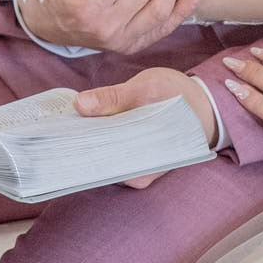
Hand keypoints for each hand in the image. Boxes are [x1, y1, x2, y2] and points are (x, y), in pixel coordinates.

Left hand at [72, 67, 219, 186]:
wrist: (206, 106)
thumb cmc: (180, 96)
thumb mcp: (149, 87)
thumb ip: (114, 97)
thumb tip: (79, 104)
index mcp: (140, 164)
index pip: (96, 162)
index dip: (74, 145)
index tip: (56, 130)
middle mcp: (136, 175)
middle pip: (96, 161)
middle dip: (78, 141)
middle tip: (63, 120)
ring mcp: (135, 172)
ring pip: (101, 159)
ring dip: (88, 140)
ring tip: (74, 121)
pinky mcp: (134, 166)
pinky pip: (109, 156)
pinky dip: (98, 141)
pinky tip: (89, 126)